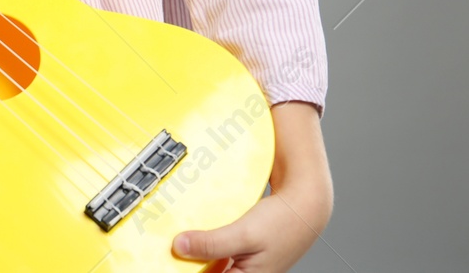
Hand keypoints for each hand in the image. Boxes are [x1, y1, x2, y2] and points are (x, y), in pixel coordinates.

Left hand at [172, 101, 332, 271]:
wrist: (305, 203)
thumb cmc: (284, 223)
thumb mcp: (243, 234)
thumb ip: (211, 244)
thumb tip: (179, 247)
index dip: (184, 270)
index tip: (163, 262)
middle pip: (204, 271)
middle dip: (186, 260)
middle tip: (166, 248)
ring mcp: (240, 265)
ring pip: (207, 261)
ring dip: (193, 250)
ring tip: (176, 239)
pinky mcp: (238, 251)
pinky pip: (214, 250)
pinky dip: (203, 241)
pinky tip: (191, 231)